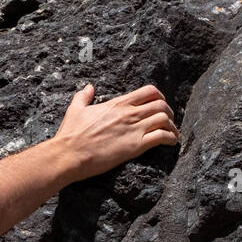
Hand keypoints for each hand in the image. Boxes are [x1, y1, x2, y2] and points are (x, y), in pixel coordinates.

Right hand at [53, 82, 179, 181]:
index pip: (148, 91)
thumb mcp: (75, 109)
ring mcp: (134, 129)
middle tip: (168, 121)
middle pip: (161, 104)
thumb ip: (84, 96)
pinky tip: (171, 143)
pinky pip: (162, 137)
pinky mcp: (136, 146)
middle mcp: (129, 113)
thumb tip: (88, 87)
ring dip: (172, 126)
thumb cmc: (71, 134)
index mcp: (118, 103)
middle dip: (169, 112)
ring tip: (172, 134)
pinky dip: (171, 139)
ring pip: (165, 119)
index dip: (159, 96)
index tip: (160, 104)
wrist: (69, 154)